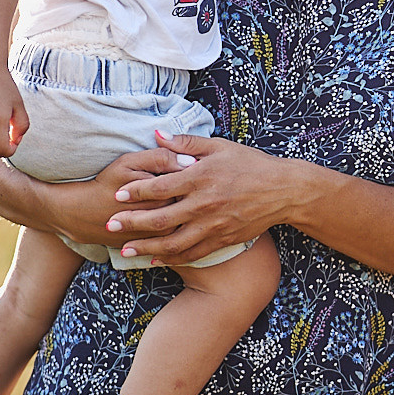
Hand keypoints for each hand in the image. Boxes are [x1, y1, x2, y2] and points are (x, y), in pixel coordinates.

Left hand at [106, 131, 320, 263]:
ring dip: (146, 247)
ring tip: (125, 250)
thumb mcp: (220, 146)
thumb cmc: (252, 164)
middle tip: (109, 224)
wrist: (284, 191)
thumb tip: (157, 134)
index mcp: (201, 177)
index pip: (160, 187)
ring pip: (172, 242)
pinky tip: (155, 260)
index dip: (136, 192)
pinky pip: (192, 253)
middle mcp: (204, 204)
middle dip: (131, 223)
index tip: (117, 195)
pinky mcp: (222, 239)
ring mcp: (213, 225)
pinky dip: (171, 258)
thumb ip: (187, 142)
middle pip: (159, 218)